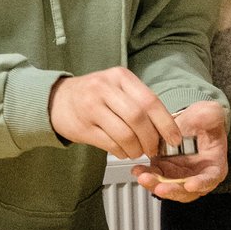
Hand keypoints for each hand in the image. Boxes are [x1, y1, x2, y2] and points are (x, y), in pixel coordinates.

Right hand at [48, 69, 185, 161]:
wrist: (57, 100)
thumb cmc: (94, 95)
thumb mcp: (116, 87)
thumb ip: (139, 102)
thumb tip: (166, 129)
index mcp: (120, 77)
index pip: (150, 101)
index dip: (166, 123)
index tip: (174, 139)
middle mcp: (105, 88)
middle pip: (138, 118)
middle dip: (151, 139)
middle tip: (154, 149)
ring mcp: (91, 107)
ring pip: (125, 134)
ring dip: (136, 149)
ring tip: (137, 152)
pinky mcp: (82, 126)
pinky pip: (110, 144)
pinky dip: (121, 152)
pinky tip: (123, 152)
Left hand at [132, 100, 227, 202]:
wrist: (189, 122)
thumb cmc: (204, 121)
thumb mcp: (210, 114)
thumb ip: (210, 116)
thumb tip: (205, 117)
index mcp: (213, 166)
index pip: (210, 179)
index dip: (201, 183)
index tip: (190, 185)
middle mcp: (196, 175)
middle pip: (186, 190)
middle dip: (172, 190)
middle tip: (160, 188)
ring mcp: (179, 175)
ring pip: (168, 187)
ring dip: (155, 185)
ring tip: (143, 177)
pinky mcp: (164, 170)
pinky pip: (155, 178)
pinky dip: (147, 176)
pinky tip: (138, 170)